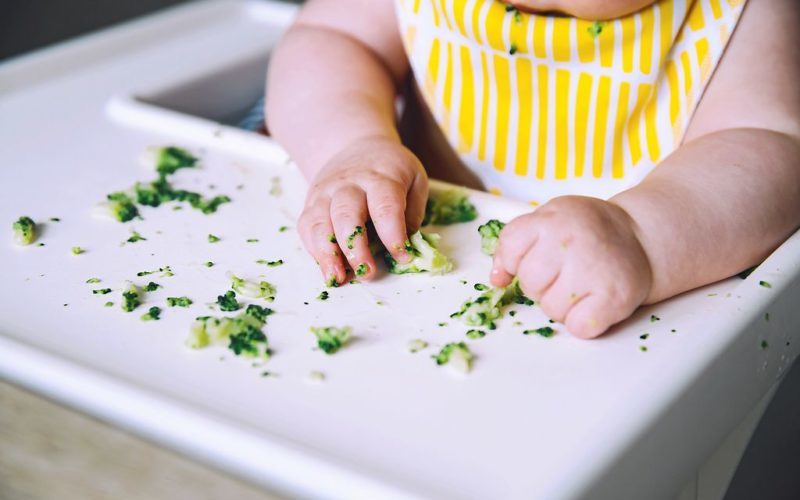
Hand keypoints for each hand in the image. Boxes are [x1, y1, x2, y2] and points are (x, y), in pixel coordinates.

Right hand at [297, 137, 427, 284]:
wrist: (356, 146)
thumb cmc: (390, 170)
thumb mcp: (414, 180)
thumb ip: (412, 213)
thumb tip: (406, 248)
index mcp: (381, 177)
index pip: (385, 206)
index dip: (393, 234)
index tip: (402, 256)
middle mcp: (349, 183)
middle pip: (347, 214)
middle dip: (355, 247)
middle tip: (367, 272)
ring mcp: (326, 193)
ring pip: (320, 222)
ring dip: (327, 253)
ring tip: (337, 278)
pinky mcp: (311, 204)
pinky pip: (307, 228)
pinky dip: (315, 250)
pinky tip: (327, 269)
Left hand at [491, 196, 652, 337]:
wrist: (642, 237)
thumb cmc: (587, 231)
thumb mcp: (549, 219)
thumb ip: (516, 243)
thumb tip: (497, 279)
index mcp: (550, 219)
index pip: (510, 250)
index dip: (516, 261)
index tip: (537, 258)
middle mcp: (569, 242)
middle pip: (529, 284)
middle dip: (542, 285)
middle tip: (566, 272)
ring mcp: (592, 270)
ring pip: (550, 310)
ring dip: (563, 305)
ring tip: (582, 285)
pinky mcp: (613, 298)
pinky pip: (577, 327)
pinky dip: (583, 322)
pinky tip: (595, 301)